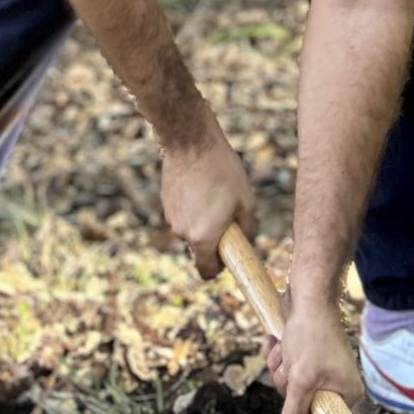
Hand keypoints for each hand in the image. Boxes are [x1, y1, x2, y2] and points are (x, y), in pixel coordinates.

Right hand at [160, 125, 255, 279]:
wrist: (192, 142)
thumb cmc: (223, 171)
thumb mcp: (246, 201)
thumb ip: (248, 228)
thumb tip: (246, 240)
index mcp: (203, 237)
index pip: (206, 271)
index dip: (219, 268)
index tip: (227, 256)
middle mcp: (183, 232)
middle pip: (199, 247)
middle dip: (213, 238)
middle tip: (228, 215)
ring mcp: (171, 217)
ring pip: (190, 228)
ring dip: (202, 220)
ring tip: (214, 194)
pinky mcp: (165, 202)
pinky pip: (182, 213)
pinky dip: (192, 207)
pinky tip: (201, 185)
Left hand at [264, 291, 362, 413]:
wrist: (308, 296)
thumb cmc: (311, 337)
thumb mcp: (301, 379)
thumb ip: (295, 410)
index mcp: (346, 392)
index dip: (303, 408)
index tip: (299, 391)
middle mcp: (336, 380)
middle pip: (299, 398)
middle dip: (286, 379)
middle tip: (291, 364)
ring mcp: (320, 365)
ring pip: (288, 379)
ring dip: (279, 363)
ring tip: (285, 347)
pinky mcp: (306, 351)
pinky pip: (286, 363)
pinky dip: (277, 352)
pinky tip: (275, 339)